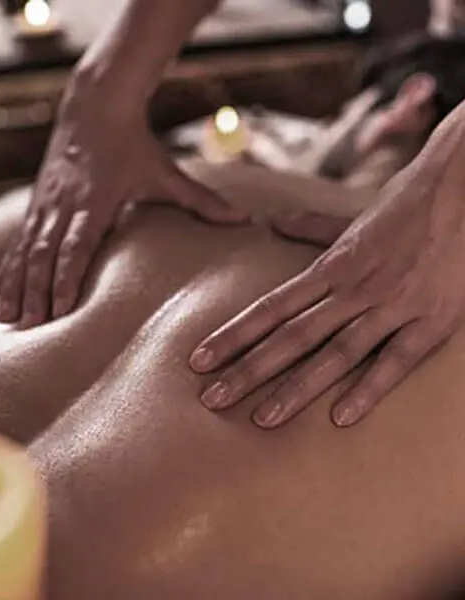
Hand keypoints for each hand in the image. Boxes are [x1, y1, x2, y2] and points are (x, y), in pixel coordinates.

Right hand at [0, 81, 247, 327]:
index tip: (58, 312)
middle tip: (28, 330)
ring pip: (23, 251)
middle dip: (34, 292)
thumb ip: (201, 200)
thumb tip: (244, 220)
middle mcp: (63, 205)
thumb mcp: (166, 173)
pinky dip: (4, 270)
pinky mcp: (35, 204)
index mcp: (96, 201)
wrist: (95, 106)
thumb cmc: (135, 144)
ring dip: (14, 286)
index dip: (65, 278)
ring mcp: (44, 204)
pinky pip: (15, 243)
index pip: (76, 245)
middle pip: (43, 254)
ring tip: (5, 321)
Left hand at [190, 111, 464, 427]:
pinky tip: (339, 417)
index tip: (199, 359)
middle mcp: (354, 288)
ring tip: (262, 419)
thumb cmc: (404, 208)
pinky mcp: (433, 320)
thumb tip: (272, 221)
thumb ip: (310, 228)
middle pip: (291, 336)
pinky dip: (369, 389)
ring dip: (297, 388)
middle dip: (249, 370)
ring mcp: (393, 305)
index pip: (270, 307)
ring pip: (336, 353)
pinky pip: (396, 361)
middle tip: (212, 399)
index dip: (233, 335)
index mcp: (331, 267)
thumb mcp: (352, 220)